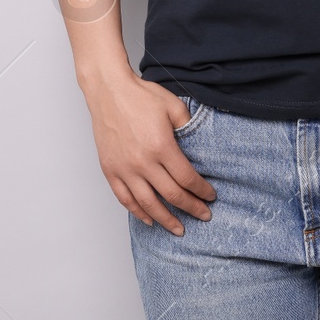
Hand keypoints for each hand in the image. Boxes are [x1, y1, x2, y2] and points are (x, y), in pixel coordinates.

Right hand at [85, 74, 215, 235]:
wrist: (109, 91)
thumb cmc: (141, 96)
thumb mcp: (173, 106)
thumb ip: (189, 128)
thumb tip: (200, 147)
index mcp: (162, 146)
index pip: (187, 178)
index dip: (202, 191)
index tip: (211, 196)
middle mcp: (143, 162)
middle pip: (172, 195)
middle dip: (191, 208)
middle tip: (204, 215)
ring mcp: (124, 169)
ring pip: (148, 204)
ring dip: (166, 219)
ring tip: (179, 229)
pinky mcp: (110, 170)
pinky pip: (125, 199)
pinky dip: (138, 212)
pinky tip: (149, 219)